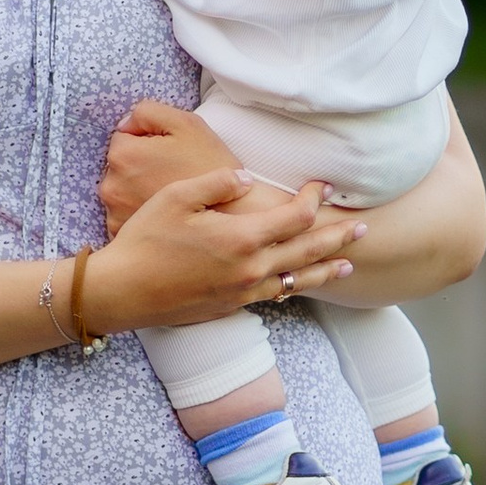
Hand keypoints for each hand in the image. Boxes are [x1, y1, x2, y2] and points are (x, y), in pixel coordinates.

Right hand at [80, 167, 366, 331]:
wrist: (123, 293)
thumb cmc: (145, 241)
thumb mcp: (177, 199)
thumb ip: (218, 183)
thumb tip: (250, 178)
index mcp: (241, 238)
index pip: (294, 217)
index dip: (314, 199)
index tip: (322, 185)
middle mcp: (250, 269)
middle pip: (307, 251)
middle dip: (337, 238)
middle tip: (362, 228)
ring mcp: (243, 292)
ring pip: (297, 279)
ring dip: (325, 269)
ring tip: (348, 264)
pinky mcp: (232, 306)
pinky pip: (275, 295)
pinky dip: (296, 286)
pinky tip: (301, 282)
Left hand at [99, 98, 235, 231]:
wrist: (230, 213)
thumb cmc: (210, 166)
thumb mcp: (186, 123)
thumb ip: (148, 112)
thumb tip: (126, 124)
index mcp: (124, 155)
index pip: (123, 137)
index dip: (147, 141)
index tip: (168, 153)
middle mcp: (112, 185)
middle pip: (118, 164)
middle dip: (138, 164)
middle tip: (170, 171)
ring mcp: (115, 211)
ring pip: (120, 187)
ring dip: (135, 186)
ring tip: (166, 190)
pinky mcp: (122, 231)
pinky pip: (122, 210)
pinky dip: (136, 208)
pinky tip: (160, 208)